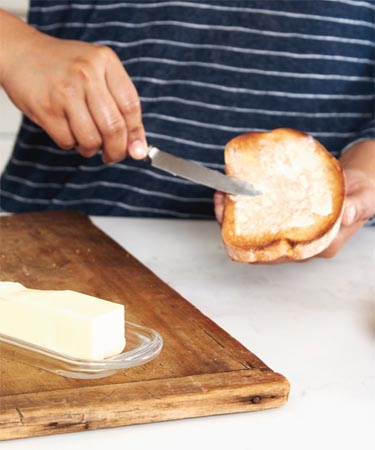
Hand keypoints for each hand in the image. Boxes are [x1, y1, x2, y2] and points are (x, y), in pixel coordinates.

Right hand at [0, 11, 146, 162]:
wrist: (21, 53)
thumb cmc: (64, 67)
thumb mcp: (98, 72)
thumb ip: (120, 105)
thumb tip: (138, 148)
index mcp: (105, 61)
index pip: (131, 107)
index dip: (136, 134)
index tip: (136, 149)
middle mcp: (87, 74)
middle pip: (114, 128)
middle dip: (117, 150)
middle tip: (113, 155)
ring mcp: (65, 91)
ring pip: (91, 140)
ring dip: (92, 149)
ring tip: (87, 140)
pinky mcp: (46, 109)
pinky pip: (68, 142)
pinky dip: (71, 144)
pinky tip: (68, 130)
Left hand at [214, 141, 374, 260]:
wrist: (359, 182)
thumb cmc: (364, 191)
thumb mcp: (364, 197)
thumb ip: (356, 206)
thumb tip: (345, 216)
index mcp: (320, 246)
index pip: (283, 254)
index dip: (256, 247)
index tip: (235, 232)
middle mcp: (302, 243)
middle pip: (263, 245)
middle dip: (237, 230)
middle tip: (222, 205)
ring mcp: (292, 231)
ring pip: (257, 231)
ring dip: (235, 217)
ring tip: (221, 196)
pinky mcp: (285, 217)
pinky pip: (261, 216)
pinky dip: (244, 205)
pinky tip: (232, 191)